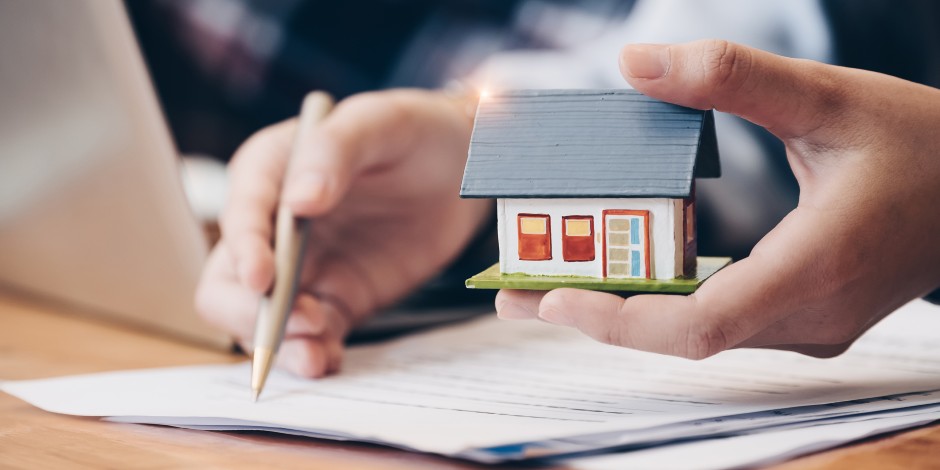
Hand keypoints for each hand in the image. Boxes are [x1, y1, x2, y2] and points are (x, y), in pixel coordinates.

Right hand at [196, 89, 489, 375]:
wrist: (463, 166)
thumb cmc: (414, 131)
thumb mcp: (379, 122)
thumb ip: (335, 151)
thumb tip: (298, 202)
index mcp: (270, 172)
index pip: (241, 215)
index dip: (244, 249)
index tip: (264, 279)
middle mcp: (274, 226)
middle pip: (229, 281)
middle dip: (251, 312)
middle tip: (298, 324)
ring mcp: (304, 268)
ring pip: (264, 319)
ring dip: (280, 343)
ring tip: (315, 356)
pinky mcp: (338, 298)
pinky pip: (312, 335)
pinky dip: (313, 352)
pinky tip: (329, 360)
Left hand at [496, 40, 939, 357]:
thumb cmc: (921, 144)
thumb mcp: (830, 98)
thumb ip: (734, 78)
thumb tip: (637, 61)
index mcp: (811, 270)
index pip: (697, 327)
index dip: (618, 321)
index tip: (549, 299)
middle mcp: (805, 315)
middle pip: (680, 337)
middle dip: (595, 315)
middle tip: (515, 289)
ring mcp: (806, 325)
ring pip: (696, 334)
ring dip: (623, 311)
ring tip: (548, 283)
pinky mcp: (803, 316)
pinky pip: (718, 320)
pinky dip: (663, 303)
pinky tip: (620, 277)